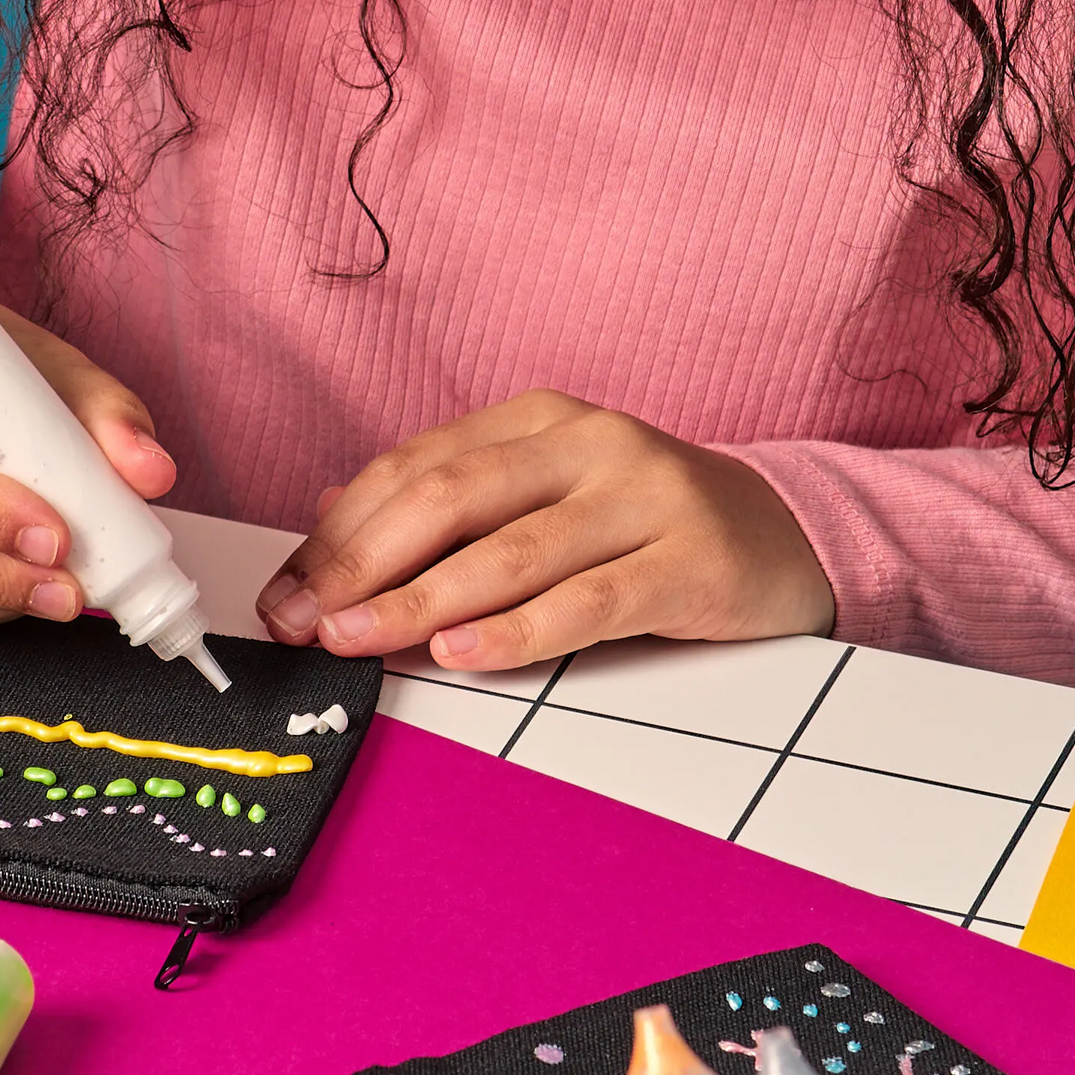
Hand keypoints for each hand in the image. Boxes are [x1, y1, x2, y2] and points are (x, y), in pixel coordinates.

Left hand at [255, 392, 835, 669]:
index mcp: (538, 421)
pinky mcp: (690, 561)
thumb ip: (453, 514)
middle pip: (450, 497)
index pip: (414, 469)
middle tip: (303, 622)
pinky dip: (518, 630)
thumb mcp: (547, 501)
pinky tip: (462, 654)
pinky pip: (588, 600)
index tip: (284, 594)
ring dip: (420, 602)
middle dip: (361, 564)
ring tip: (355, 640)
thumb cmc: (646, 527)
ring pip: (511, 551)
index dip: (337, 533)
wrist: (790, 536)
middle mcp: (588, 444)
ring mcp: (645, 497)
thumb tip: (331, 532)